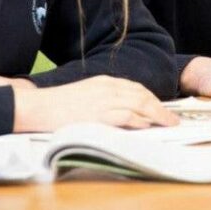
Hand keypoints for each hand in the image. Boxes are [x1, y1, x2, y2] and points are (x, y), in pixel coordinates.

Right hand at [12, 75, 179, 132]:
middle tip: (173, 119)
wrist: (37, 107)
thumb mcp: (85, 95)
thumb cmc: (58, 106)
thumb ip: (103, 100)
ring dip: (157, 114)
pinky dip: (140, 120)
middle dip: (160, 107)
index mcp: (104, 82)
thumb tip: (123, 114)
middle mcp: (107, 88)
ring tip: (168, 124)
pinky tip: (149, 126)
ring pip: (139, 104)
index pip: (135, 88)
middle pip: (142, 95)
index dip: (151, 99)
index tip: (162, 108)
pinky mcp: (98, 114)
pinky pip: (126, 115)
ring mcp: (103, 100)